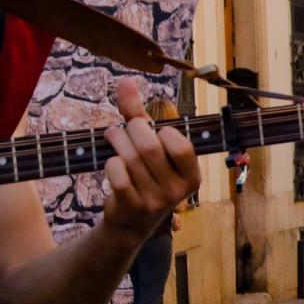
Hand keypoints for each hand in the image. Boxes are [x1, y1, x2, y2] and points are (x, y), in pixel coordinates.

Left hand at [99, 80, 199, 242]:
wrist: (130, 222)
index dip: (162, 131)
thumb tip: (125, 80)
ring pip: (130, 157)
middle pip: (150, 146)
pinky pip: (117, 173)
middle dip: (132, 130)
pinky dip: (111, 163)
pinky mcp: (132, 206)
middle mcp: (178, 191)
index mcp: (192, 176)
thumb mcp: (149, 145)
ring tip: (113, 137)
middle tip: (124, 129)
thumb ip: (139, 113)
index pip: (180, 144)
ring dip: (116, 141)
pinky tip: (112, 163)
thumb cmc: (144, 175)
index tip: (154, 131)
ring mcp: (155, 201)